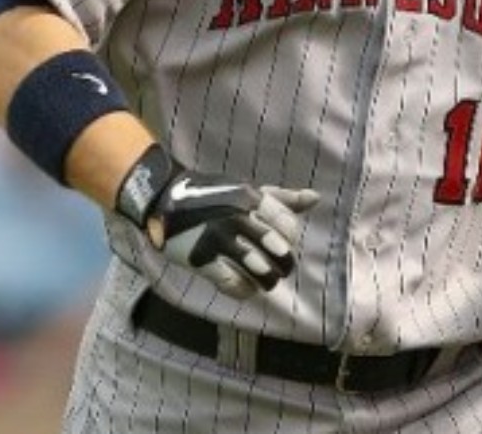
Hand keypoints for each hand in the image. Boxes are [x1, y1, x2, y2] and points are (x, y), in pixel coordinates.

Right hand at [146, 172, 319, 298]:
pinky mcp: (202, 258)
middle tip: (280, 269)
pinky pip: (232, 283)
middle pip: (278, 250)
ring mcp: (219, 238)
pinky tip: (246, 289)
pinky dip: (244, 290)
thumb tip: (316, 197)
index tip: (283, 245)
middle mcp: (238, 217)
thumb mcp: (247, 190)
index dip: (290, 240)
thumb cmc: (214, 195)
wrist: (165, 199)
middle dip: (284, 265)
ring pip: (259, 270)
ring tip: (266, 282)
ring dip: (267, 281)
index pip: (288, 225)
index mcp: (251, 198)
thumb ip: (281, 197)